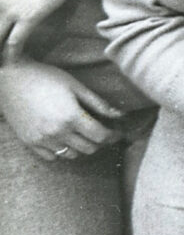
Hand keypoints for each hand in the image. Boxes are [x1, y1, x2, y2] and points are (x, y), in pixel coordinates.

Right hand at [0, 58, 123, 160]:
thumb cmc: (46, 78)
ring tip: (84, 134)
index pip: (100, 136)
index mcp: (71, 117)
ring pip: (71, 155)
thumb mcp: (76, 86)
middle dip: (100, 141)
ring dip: (82, 147)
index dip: (113, 136)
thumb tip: (122, 115)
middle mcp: (57, 132)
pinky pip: (52, 157)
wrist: (11, 79)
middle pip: (89, 148)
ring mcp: (41, 140)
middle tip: (103, 131)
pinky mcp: (29, 143)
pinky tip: (65, 138)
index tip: (119, 132)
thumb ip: (99, 104)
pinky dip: (62, 151)